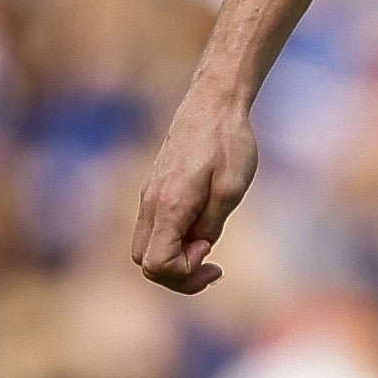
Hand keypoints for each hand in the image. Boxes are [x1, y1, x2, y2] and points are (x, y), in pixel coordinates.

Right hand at [131, 94, 258, 293]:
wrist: (213, 103)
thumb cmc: (228, 142)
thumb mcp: (231, 188)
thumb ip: (211, 224)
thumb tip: (197, 248)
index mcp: (168, 206)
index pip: (156, 265)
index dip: (185, 272)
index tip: (210, 249)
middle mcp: (150, 204)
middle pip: (146, 263)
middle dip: (178, 274)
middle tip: (213, 263)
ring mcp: (149, 198)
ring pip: (147, 248)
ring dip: (175, 259)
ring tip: (208, 249)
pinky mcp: (155, 192)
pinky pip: (154, 231)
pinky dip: (174, 243)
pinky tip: (201, 231)